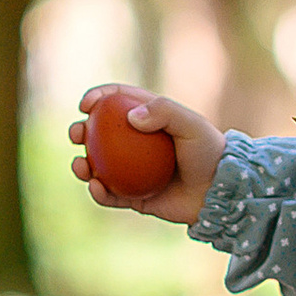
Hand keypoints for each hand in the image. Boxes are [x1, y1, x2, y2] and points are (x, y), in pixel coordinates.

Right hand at [68, 83, 224, 226]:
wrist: (220, 193)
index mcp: (148, 119)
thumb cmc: (209, 153)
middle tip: (76, 134)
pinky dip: (99, 192)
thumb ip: (164, 112)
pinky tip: (95, 187)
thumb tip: (130, 117)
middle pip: (99, 134)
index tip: (86, 104)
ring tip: (80, 166)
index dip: (98, 98)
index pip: (117, 102)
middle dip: (80, 131)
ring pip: (98, 167)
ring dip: (82, 165)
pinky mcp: (134, 197)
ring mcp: (133, 172)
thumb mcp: (192, 125)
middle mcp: (136, 145)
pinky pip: (110, 195)